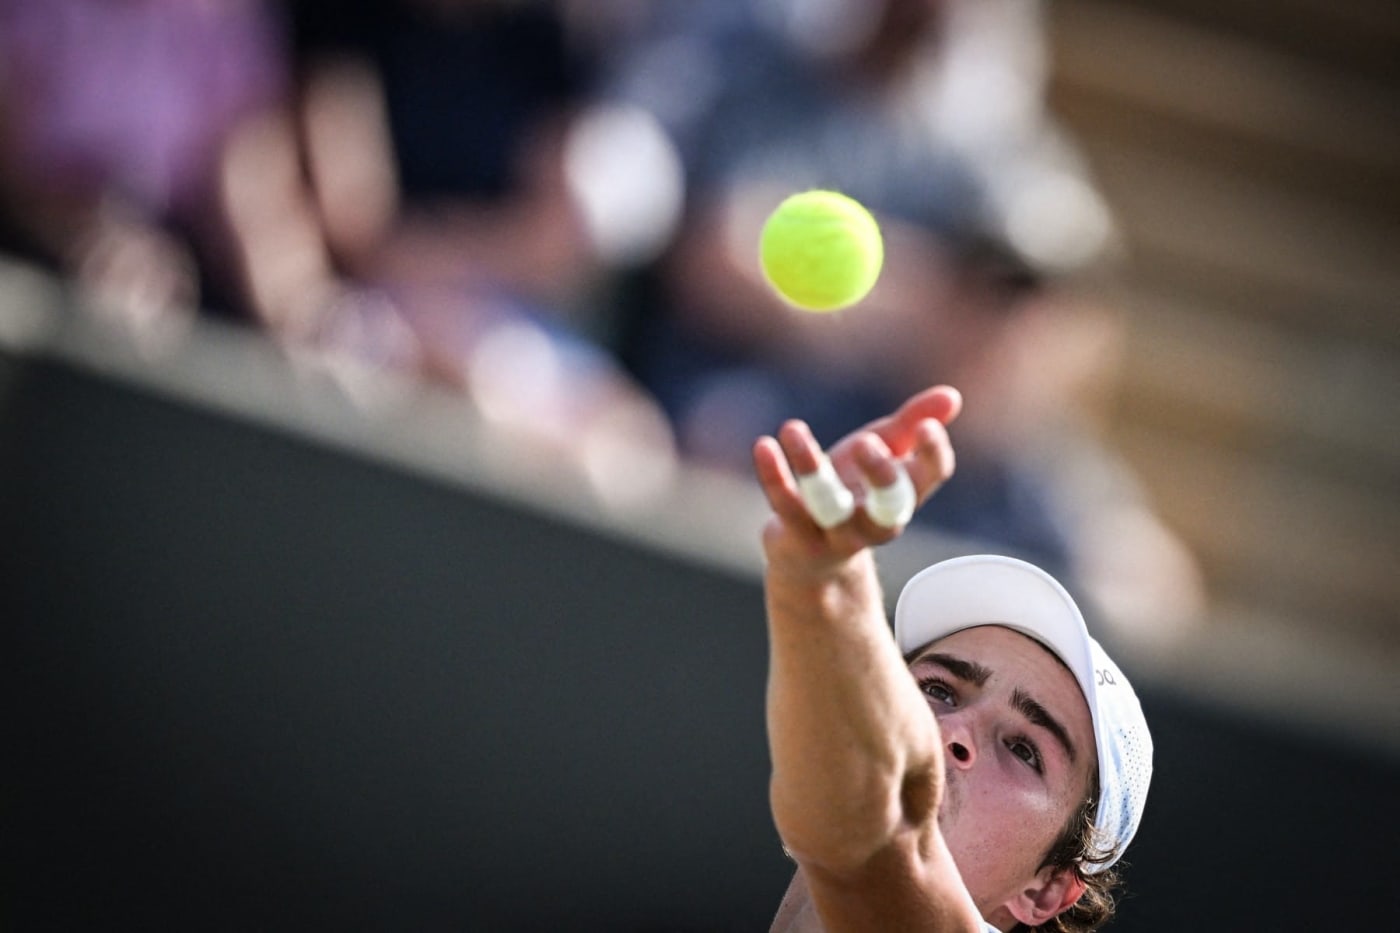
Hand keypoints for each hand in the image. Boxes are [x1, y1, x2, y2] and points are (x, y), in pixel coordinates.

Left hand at [752, 385, 961, 571]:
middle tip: (867, 442)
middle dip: (882, 475)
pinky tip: (764, 444)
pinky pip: (785, 506)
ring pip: (827, 504)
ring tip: (792, 428)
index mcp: (903, 497)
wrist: (809, 555)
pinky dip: (773, 475)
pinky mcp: (797, 536)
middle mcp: (875, 522)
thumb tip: (952, 395)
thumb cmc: (854, 490)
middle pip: (889, 507)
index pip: (930, 477)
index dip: (933, 453)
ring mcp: (836, 533)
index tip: (927, 426)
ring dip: (809, 465)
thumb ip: (913, 421)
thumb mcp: (884, 451)